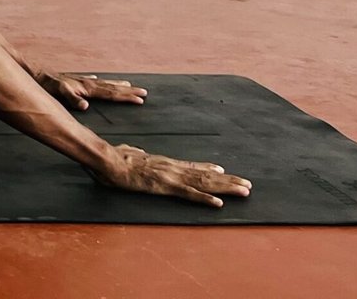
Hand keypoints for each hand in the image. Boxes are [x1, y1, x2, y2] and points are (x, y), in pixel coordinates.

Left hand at [36, 71, 147, 110]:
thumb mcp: (58, 93)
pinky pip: (93, 82)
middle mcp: (87, 83)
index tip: (141, 100)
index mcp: (87, 88)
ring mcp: (82, 81)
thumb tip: (86, 106)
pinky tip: (100, 80)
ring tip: (130, 85)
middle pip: (112, 88)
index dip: (125, 97)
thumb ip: (71, 99)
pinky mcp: (75, 81)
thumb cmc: (47, 85)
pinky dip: (100, 82)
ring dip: (118, 85)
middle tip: (144, 93)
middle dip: (128, 91)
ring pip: (104, 84)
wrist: (36, 74)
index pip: (111, 93)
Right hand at [91, 143, 252, 207]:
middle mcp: (172, 168)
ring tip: (243, 191)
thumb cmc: (115, 158)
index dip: (211, 170)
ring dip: (226, 188)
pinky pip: (188, 195)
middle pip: (205, 175)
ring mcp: (170, 177)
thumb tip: (139, 152)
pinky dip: (205, 199)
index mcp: (165, 163)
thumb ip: (137, 155)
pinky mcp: (164, 187)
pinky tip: (218, 204)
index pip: (193, 167)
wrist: (108, 160)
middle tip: (248, 185)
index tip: (226, 172)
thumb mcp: (130, 154)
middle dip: (228, 181)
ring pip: (203, 183)